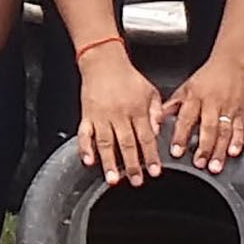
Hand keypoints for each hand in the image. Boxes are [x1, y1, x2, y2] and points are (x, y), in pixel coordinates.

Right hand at [76, 47, 165, 183]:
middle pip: (127, 144)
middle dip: (132, 165)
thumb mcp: (150, 91)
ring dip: (110, 163)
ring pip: (106, 143)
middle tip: (136, 181)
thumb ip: (156, 112)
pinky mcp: (87, 115)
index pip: (146, 137)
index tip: (154, 171)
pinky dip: (86, 148)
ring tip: (113, 179)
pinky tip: (89, 161)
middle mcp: (120, 115)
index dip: (151, 156)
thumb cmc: (127, 76)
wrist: (103, 61)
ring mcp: (102, 116)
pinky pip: (85, 134)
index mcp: (137, 110)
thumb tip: (158, 132)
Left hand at [165, 57, 243, 173]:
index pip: (186, 118)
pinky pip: (240, 128)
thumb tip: (158, 119)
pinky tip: (233, 152)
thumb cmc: (210, 75)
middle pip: (207, 128)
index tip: (177, 151)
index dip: (181, 136)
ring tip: (214, 165)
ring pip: (224, 131)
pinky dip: (237, 141)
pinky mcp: (242, 111)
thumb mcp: (187, 86)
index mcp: (196, 97)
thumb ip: (174, 104)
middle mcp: (212, 103)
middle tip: (199, 164)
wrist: (235, 61)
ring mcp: (228, 108)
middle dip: (203, 147)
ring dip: (219, 150)